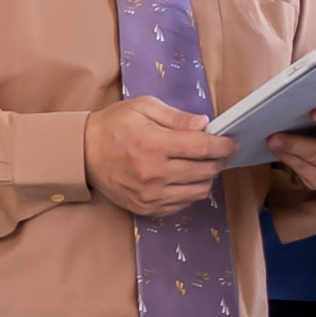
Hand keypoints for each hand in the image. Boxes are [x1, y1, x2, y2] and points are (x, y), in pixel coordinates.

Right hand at [86, 94, 239, 217]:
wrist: (84, 154)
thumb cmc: (114, 125)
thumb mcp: (143, 108)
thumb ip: (176, 117)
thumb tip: (204, 124)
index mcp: (154, 144)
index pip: (202, 148)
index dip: (223, 145)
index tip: (231, 142)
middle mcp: (154, 174)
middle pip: (204, 171)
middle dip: (218, 161)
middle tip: (220, 152)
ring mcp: (151, 195)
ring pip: (198, 191)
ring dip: (207, 178)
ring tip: (203, 165)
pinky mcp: (147, 209)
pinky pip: (183, 204)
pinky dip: (191, 191)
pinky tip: (186, 178)